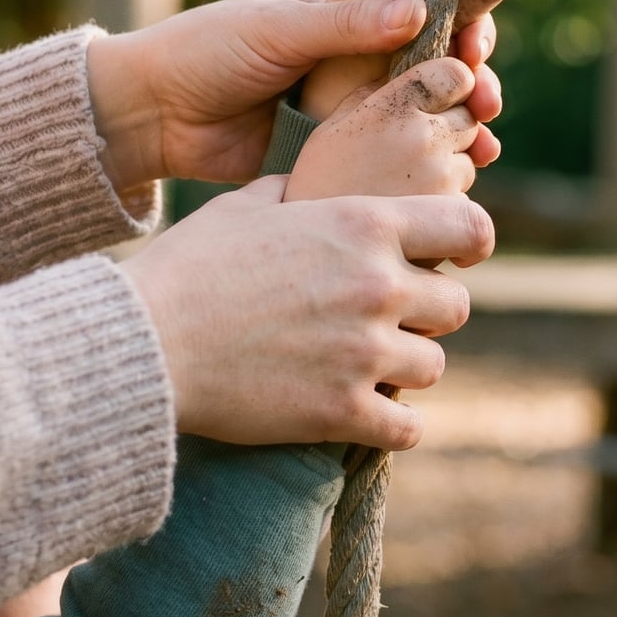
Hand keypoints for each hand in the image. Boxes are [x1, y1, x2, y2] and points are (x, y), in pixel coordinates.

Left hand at [89, 0, 492, 185]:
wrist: (151, 114)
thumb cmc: (206, 51)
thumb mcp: (278, 30)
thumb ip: (346, 24)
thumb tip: (420, 12)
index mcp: (342, 5)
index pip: (417, 10)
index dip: (456, 27)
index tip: (481, 48)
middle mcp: (352, 53)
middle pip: (428, 68)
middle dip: (467, 87)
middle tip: (490, 104)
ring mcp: (344, 105)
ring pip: (415, 118)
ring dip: (453, 131)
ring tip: (483, 149)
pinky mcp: (332, 152)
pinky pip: (385, 161)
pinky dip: (420, 171)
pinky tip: (453, 185)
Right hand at [126, 177, 490, 448]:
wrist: (144, 342)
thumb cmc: (186, 268)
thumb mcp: (243, 207)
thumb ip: (292, 193)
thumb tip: (304, 188)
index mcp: (362, 224)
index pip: (468, 228)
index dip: (471, 244)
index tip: (458, 259)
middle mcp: (377, 285)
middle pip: (455, 306)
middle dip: (427, 314)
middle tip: (390, 321)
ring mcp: (365, 352)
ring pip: (433, 367)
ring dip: (406, 368)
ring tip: (368, 367)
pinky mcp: (343, 412)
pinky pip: (408, 428)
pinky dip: (394, 426)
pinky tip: (370, 417)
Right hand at [285, 58, 492, 201]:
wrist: (304, 252)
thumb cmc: (317, 183)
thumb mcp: (336, 125)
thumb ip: (380, 93)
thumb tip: (422, 73)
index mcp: (394, 105)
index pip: (458, 73)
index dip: (453, 83)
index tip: (437, 98)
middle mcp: (423, 136)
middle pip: (470, 117)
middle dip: (449, 130)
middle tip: (409, 153)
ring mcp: (441, 178)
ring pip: (470, 161)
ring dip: (449, 169)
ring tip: (400, 187)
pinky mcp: (451, 217)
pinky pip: (466, 202)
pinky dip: (447, 207)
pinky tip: (407, 215)